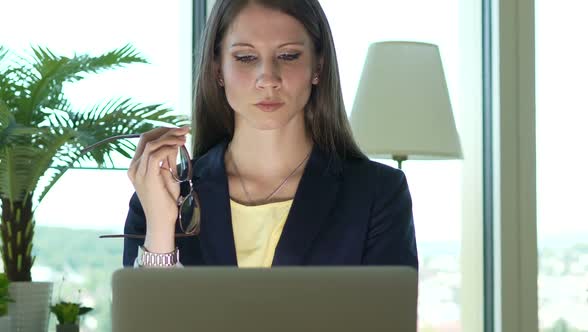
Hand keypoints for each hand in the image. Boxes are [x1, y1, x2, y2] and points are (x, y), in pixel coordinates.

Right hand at [127, 126, 189, 251]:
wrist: (161, 220)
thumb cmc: (166, 201)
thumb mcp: (169, 176)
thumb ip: (169, 159)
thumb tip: (175, 144)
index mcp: (136, 165)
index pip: (146, 140)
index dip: (163, 131)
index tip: (180, 130)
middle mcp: (134, 167)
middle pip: (147, 137)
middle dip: (167, 130)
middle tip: (185, 129)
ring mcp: (138, 171)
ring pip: (151, 143)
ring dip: (170, 137)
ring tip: (185, 136)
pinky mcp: (147, 176)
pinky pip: (155, 154)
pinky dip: (168, 147)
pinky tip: (179, 146)